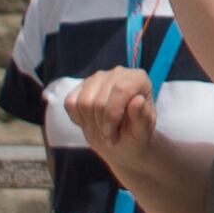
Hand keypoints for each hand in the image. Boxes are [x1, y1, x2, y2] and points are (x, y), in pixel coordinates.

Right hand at [66, 67, 165, 181]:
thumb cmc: (135, 134)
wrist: (121, 139)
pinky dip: (77, 118)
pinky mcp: (82, 85)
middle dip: (101, 124)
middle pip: (99, 100)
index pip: (121, 90)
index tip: (113, 135)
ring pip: (83, 102)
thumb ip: (143, 118)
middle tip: (109, 136)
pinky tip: (90, 122)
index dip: (113, 116)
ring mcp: (98, 77)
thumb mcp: (143, 132)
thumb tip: (138, 100)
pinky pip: (70, 102)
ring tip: (101, 129)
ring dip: (90, 123)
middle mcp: (118, 72)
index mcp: (138, 79)